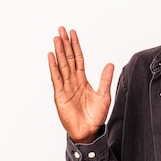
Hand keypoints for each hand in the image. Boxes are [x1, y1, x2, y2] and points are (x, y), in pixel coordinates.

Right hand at [47, 27, 113, 142]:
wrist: (89, 131)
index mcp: (82, 80)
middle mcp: (72, 81)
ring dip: (58, 51)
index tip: (73, 33)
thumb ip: (105, 79)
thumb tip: (110, 63)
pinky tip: (51, 56)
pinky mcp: (60, 95)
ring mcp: (65, 87)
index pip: (78, 59)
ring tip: (56, 38)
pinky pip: (56, 78)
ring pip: (62, 65)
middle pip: (68, 58)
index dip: (75, 46)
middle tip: (61, 29)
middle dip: (65, 44)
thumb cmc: (96, 116)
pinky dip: (53, 67)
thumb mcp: (104, 95)